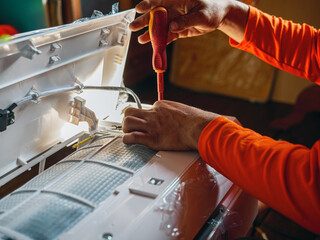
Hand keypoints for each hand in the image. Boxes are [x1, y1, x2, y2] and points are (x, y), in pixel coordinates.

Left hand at [122, 100, 219, 149]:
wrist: (198, 127)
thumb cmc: (194, 120)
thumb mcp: (181, 109)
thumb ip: (172, 111)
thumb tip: (173, 114)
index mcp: (160, 106)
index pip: (145, 108)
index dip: (144, 116)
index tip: (146, 121)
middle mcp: (153, 114)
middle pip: (130, 111)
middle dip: (128, 119)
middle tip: (131, 126)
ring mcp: (151, 126)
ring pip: (127, 122)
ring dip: (126, 128)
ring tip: (129, 133)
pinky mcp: (152, 139)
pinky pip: (132, 137)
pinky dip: (127, 139)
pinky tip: (129, 141)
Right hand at [130, 0, 248, 43]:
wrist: (219, 16)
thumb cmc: (212, 9)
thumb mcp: (202, 14)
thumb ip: (187, 20)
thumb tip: (172, 27)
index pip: (159, 0)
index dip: (148, 3)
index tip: (139, 8)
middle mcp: (172, 9)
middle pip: (154, 14)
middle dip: (143, 20)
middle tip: (132, 27)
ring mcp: (173, 20)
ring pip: (158, 27)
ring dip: (149, 33)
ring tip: (140, 40)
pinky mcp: (177, 30)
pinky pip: (167, 36)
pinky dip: (160, 41)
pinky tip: (153, 45)